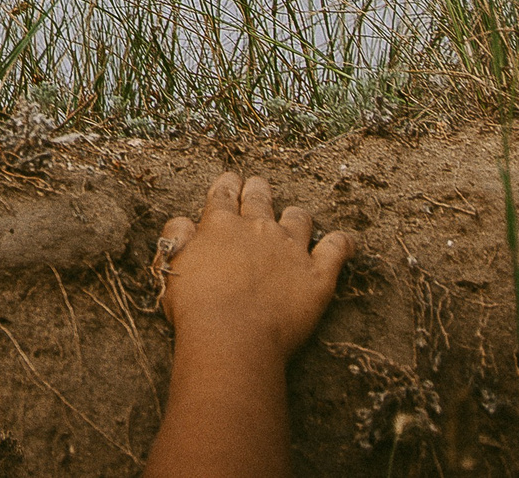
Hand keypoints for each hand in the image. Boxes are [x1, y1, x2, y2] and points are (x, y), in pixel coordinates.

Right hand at [157, 172, 351, 362]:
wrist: (232, 336)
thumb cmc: (196, 307)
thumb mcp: (172, 266)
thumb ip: (177, 237)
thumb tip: (182, 222)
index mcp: (220, 224)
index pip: (224, 193)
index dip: (227, 185)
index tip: (230, 182)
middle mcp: (257, 227)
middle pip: (260, 196)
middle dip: (258, 190)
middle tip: (258, 189)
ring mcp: (291, 248)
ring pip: (299, 218)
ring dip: (295, 217)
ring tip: (294, 219)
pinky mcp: (317, 273)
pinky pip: (337, 249)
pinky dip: (343, 243)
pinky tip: (346, 243)